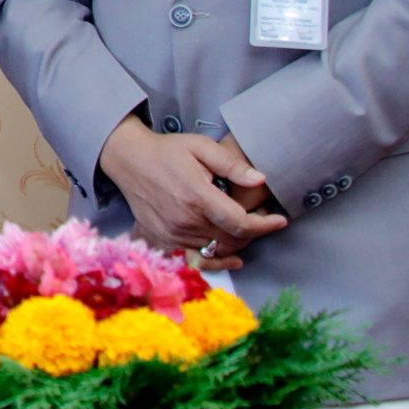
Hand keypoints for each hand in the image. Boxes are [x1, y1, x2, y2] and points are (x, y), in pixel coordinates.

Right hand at [99, 117, 287, 269]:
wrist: (128, 160)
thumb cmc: (166, 151)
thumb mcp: (200, 146)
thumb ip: (231, 164)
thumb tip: (260, 179)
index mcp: (197, 196)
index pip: (240, 223)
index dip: (265, 225)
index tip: (280, 220)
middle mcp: (185, 220)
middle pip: (232, 239)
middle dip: (254, 231)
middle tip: (262, 216)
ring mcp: (173, 234)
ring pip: (218, 250)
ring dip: (237, 242)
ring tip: (245, 227)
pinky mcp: (163, 241)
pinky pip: (197, 260)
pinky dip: (217, 261)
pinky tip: (233, 258)